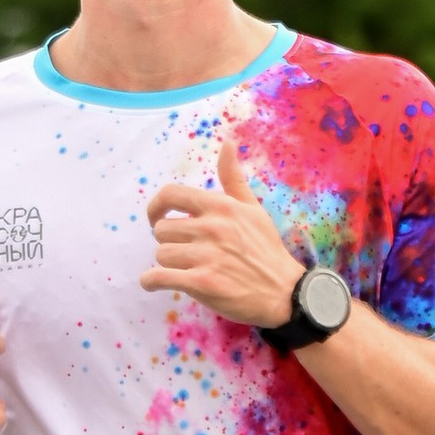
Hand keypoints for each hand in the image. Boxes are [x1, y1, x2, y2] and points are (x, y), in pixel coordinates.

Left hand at [141, 134, 306, 331]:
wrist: (284, 291)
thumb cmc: (266, 249)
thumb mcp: (253, 209)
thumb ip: (234, 179)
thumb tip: (227, 143)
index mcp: (220, 207)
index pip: (171, 194)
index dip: (155, 206)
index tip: (155, 218)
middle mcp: (211, 227)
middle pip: (161, 230)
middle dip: (169, 241)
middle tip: (184, 251)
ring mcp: (206, 256)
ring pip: (160, 254)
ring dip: (166, 263)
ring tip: (184, 268)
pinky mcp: (201, 283)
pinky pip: (158, 277)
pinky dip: (151, 281)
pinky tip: (155, 282)